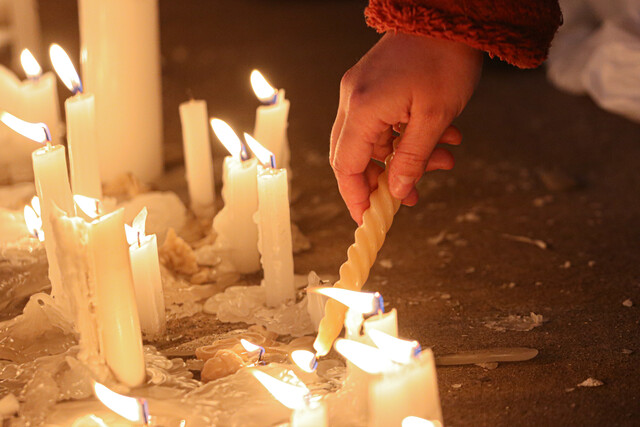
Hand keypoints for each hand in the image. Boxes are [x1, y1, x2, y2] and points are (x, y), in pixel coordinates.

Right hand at [330, 32, 482, 223]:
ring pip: (373, 141)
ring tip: (443, 160)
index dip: (355, 196)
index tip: (369, 217)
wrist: (449, 16)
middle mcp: (353, 100)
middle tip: (409, 194)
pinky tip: (440, 138)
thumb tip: (399, 192)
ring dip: (404, 157)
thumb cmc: (445, 58)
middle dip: (382, 180)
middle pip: (352, 156)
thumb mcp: (434, 117)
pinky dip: (406, 137)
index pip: (345, 166)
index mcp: (362, 108)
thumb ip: (412, 159)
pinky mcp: (372, 86)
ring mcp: (361, 91)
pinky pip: (382, 123)